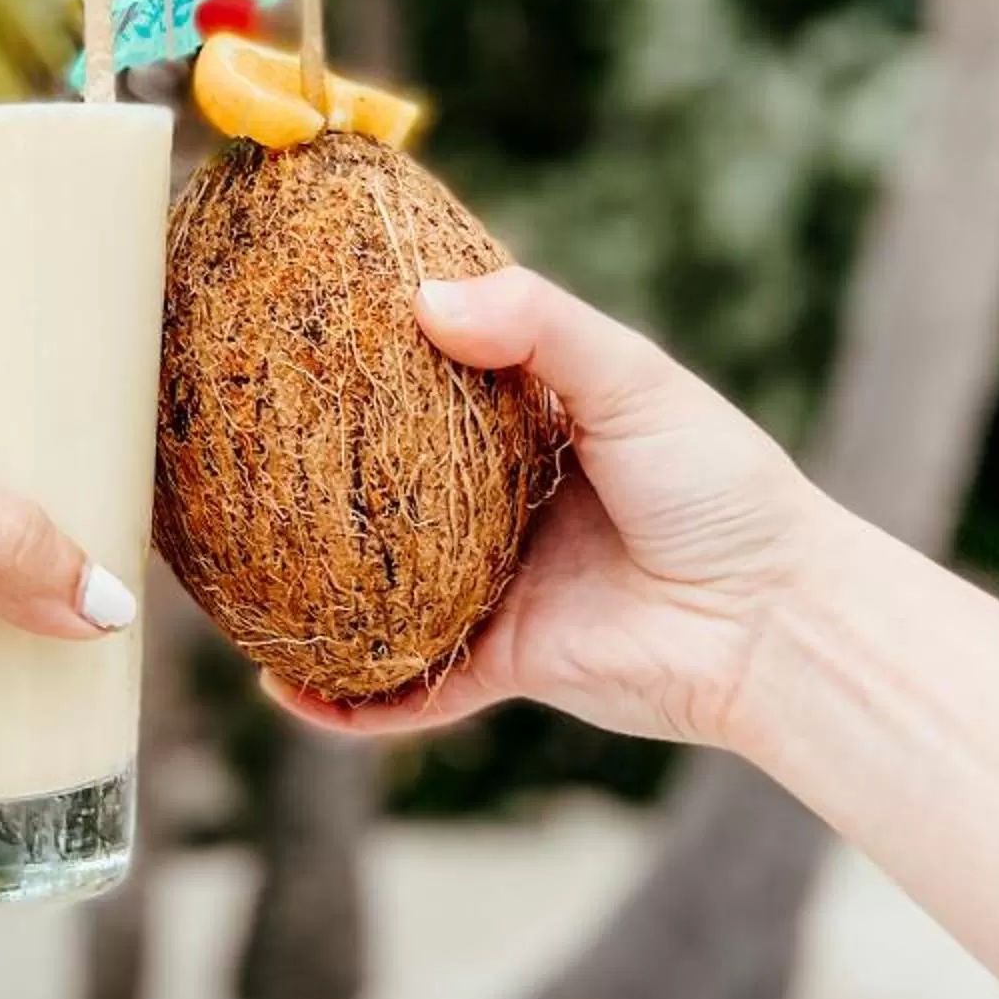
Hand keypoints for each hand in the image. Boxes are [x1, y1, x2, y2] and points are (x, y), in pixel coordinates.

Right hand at [268, 268, 829, 750]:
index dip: (358, 359)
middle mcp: (497, 506)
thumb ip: (539, 327)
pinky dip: (346, 698)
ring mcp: (494, 587)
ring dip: (309, 588)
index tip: (285, 324)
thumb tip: (426, 300)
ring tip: (225, 572)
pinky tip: (284, 685)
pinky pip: (406, 688)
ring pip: (378, 589)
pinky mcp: (501, 664)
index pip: (422, 382)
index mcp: (526, 426)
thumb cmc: (720, 485)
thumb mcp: (633, 379)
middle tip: (223, 446)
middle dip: (307, 475)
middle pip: (381, 487)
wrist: (775, 620)